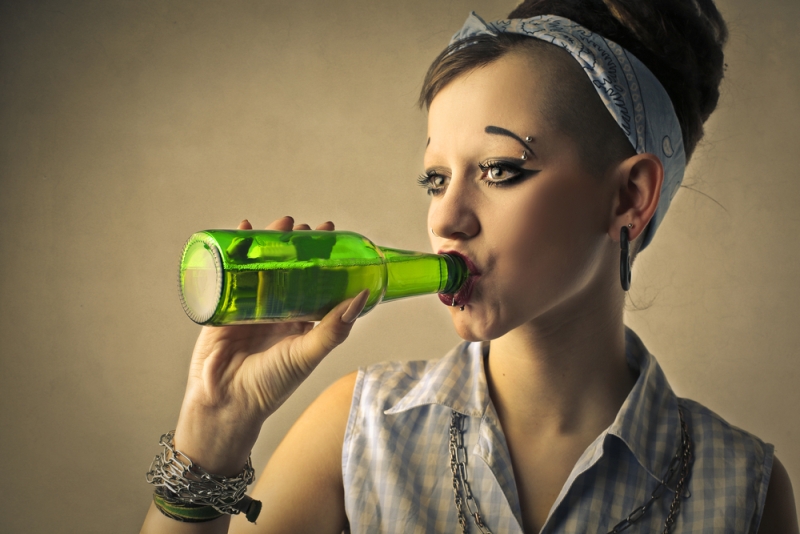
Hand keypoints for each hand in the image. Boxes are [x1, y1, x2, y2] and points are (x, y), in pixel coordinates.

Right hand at [172, 217, 368, 474]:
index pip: (317, 282)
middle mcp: (277, 311)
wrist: (226, 403)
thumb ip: (334, 328)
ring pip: (262, 265)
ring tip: (282, 223)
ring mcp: (250, 306)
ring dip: (270, 242)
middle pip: (289, 269)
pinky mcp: (224, 304)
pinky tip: (243, 229)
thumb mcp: (306, 354)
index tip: (332, 236)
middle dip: (297, 246)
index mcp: (301, 322)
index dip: (324, 259)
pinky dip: (235, 250)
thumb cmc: (270, 385)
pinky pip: (231, 271)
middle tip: (306, 227)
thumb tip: (362, 295)